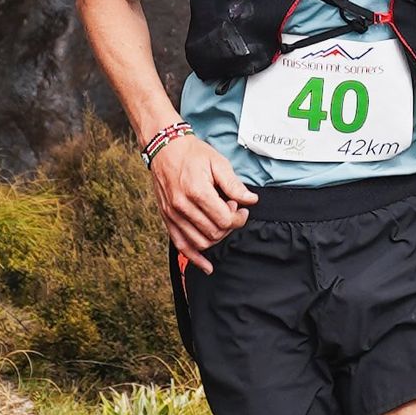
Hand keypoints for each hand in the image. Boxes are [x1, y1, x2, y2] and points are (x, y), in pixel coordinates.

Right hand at [149, 131, 256, 271]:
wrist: (164, 147)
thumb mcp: (218, 162)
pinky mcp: (167, 218)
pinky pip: (181, 245)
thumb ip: (234, 184)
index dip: (238, 218)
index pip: (225, 220)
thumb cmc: (192, 153)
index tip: (241, 208)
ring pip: (200, 242)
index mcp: (197, 192)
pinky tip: (206, 266)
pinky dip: (194, 258)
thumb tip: (251, 200)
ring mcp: (173, 214)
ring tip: (220, 222)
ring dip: (216, 238)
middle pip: (214, 232)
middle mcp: (183, 206)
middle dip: (229, 226)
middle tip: (231, 210)